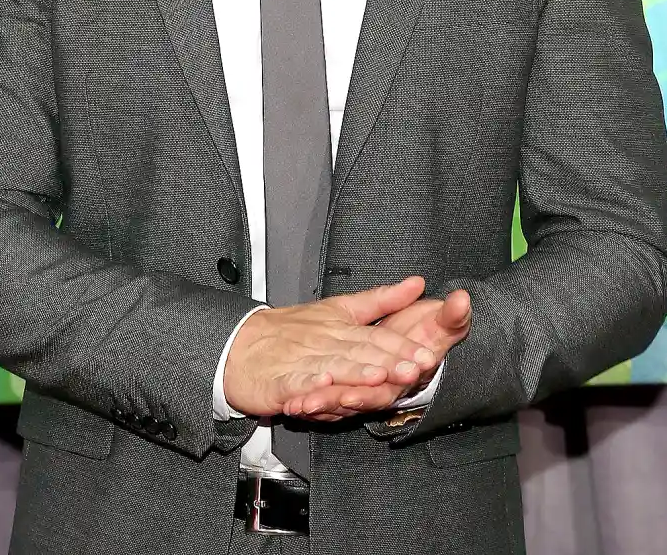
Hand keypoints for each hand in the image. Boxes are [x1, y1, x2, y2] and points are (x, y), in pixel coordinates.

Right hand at [222, 276, 440, 417]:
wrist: (239, 344)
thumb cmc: (291, 330)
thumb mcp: (339, 308)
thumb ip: (380, 300)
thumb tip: (418, 283)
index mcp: (340, 325)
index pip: (377, 336)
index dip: (402, 346)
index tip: (427, 355)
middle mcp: (324, 341)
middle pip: (360, 351)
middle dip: (389, 361)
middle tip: (415, 370)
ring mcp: (302, 360)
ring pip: (333, 365)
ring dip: (356, 372)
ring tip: (379, 377)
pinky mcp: (280, 381)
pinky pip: (296, 381)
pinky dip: (310, 383)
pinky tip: (323, 383)